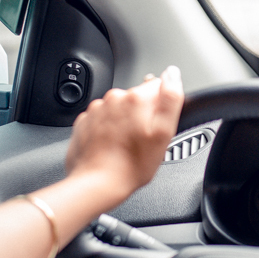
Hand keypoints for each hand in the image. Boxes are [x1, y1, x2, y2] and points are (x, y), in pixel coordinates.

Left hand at [64, 65, 183, 203]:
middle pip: (138, 98)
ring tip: (126, 146)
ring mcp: (97, 109)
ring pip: (120, 109)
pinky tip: (112, 146)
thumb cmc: (131, 165)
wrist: (96, 183)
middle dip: (143, 115)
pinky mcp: (85, 121)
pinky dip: (108, 129)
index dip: (162, 106)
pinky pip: (103, 119)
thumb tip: (172, 74)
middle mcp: (114, 98)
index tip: (158, 125)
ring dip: (125, 122)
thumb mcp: (163, 133)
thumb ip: (171, 98)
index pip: (159, 86)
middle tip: (144, 140)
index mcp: (136, 97)